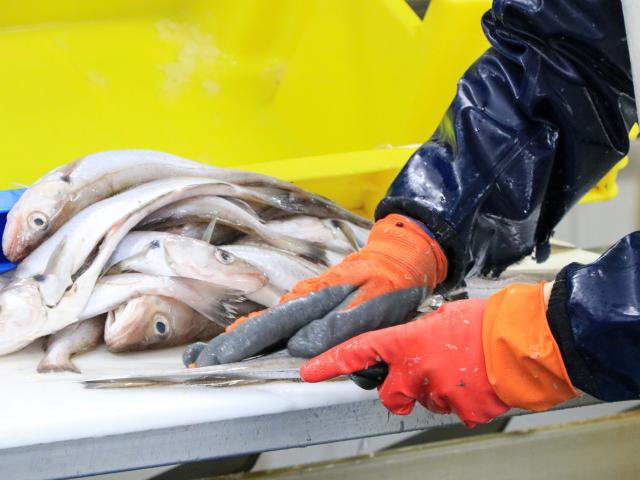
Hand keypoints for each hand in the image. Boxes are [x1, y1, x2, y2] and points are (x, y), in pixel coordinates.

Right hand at [183, 214, 447, 366]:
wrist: (397, 257)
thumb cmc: (388, 280)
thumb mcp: (373, 300)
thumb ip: (340, 323)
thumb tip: (302, 346)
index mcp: (313, 298)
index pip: (272, 325)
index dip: (244, 344)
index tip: (219, 360)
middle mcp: (302, 300)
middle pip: (259, 325)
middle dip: (228, 345)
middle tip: (198, 362)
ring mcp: (303, 301)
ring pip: (264, 323)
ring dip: (236, 340)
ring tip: (207, 355)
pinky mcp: (308, 304)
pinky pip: (276, 320)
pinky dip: (255, 331)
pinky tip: (242, 336)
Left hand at [301, 299, 506, 426]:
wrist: (521, 342)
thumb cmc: (485, 322)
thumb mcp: (440, 317)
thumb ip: (417, 335)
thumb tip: (410, 345)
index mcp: (408, 343)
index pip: (360, 352)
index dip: (331, 362)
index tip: (310, 371)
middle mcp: (417, 371)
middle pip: (390, 395)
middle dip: (398, 390)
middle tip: (419, 375)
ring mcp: (439, 395)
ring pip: (424, 401)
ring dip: (435, 390)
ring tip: (460, 369)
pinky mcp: (463, 412)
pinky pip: (453, 410)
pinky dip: (460, 400)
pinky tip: (475, 382)